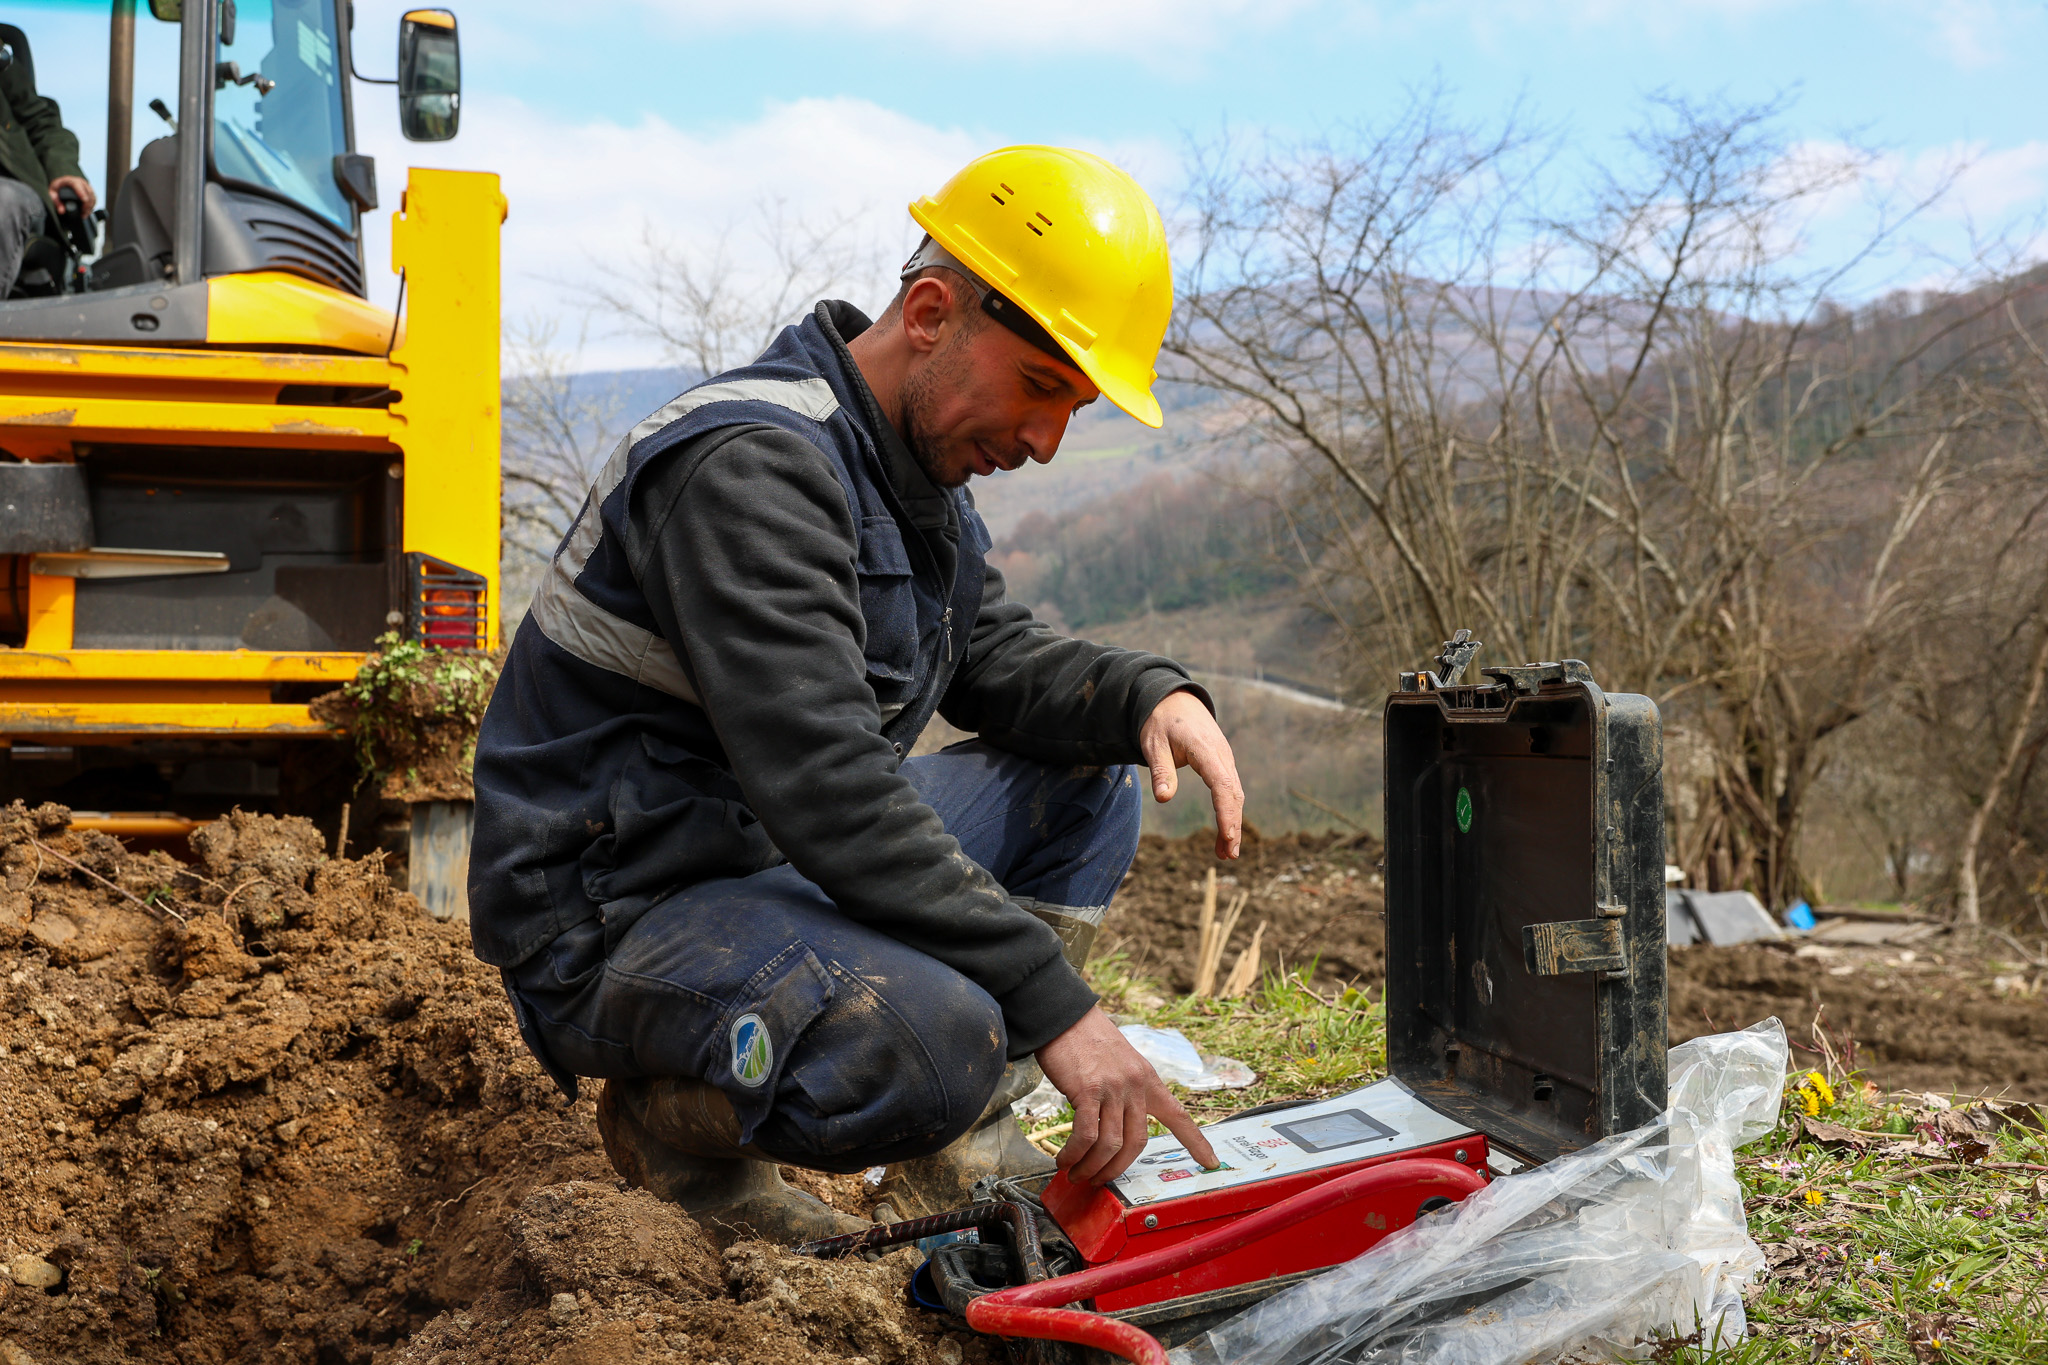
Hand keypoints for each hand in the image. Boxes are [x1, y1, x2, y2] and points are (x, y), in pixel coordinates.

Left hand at [48, 176, 95, 215]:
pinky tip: (87, 212)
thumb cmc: (57, 188)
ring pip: (93, 196)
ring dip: (90, 206)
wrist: (62, 184)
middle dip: (87, 204)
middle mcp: (80, 182)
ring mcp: (86, 186)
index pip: (77, 184)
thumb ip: (56, 202)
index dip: (82, 193)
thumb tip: (61, 211)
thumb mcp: (52, 194)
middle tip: (83, 213)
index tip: (84, 201)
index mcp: (70, 180)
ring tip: (84, 214)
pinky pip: (94, 198)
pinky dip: (92, 206)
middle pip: (88, 192)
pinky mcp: (90, 191)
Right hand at [1036, 1004, 1217, 1185]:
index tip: (1211, 1163)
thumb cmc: (1086, 1040)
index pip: (1179, 1115)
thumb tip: (1113, 1123)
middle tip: (1099, 1180)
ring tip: (1076, 1174)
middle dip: (1117, 1169)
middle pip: (1138, 1143)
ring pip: (1111, 1144)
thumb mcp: (1120, 1062)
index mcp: (1148, 1079)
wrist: (1064, 1014)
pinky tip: (1065, 1159)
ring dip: (1092, 1167)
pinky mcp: (1087, 1090)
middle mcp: (1136, 1085)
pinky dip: (1075, 1153)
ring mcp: (1113, 1088)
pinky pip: (1086, 1134)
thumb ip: (1125, 1090)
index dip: (1196, 1142)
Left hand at [1139, 689, 1243, 859]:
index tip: (1227, 835)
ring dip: (1233, 823)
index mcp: (1205, 748)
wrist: (1173, 699)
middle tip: (1228, 855)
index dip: (1226, 812)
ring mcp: (1225, 758)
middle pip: (1233, 793)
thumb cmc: (1160, 721)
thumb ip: (1161, 770)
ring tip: (1226, 853)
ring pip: (1235, 794)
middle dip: (1233, 825)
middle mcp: (1221, 754)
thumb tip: (1164, 799)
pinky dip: (1230, 812)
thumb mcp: (1153, 744)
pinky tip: (1225, 832)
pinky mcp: (1223, 763)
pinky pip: (1230, 789)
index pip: (1221, 784)